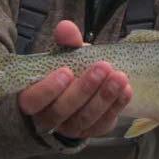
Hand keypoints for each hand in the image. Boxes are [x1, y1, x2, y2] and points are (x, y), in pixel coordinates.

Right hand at [16, 21, 132, 138]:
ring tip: (119, 77)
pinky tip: (126, 90)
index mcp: (32, 100)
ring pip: (84, 119)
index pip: (32, 101)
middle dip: (84, 89)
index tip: (66, 71)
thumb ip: (65, 43)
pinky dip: (116, 106)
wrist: (79, 93)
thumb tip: (66, 27)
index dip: (48, 89)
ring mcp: (70, 128)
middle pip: (62, 111)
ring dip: (104, 97)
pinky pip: (103, 123)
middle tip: (102, 67)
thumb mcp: (64, 56)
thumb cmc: (66, 72)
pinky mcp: (91, 131)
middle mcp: (48, 118)